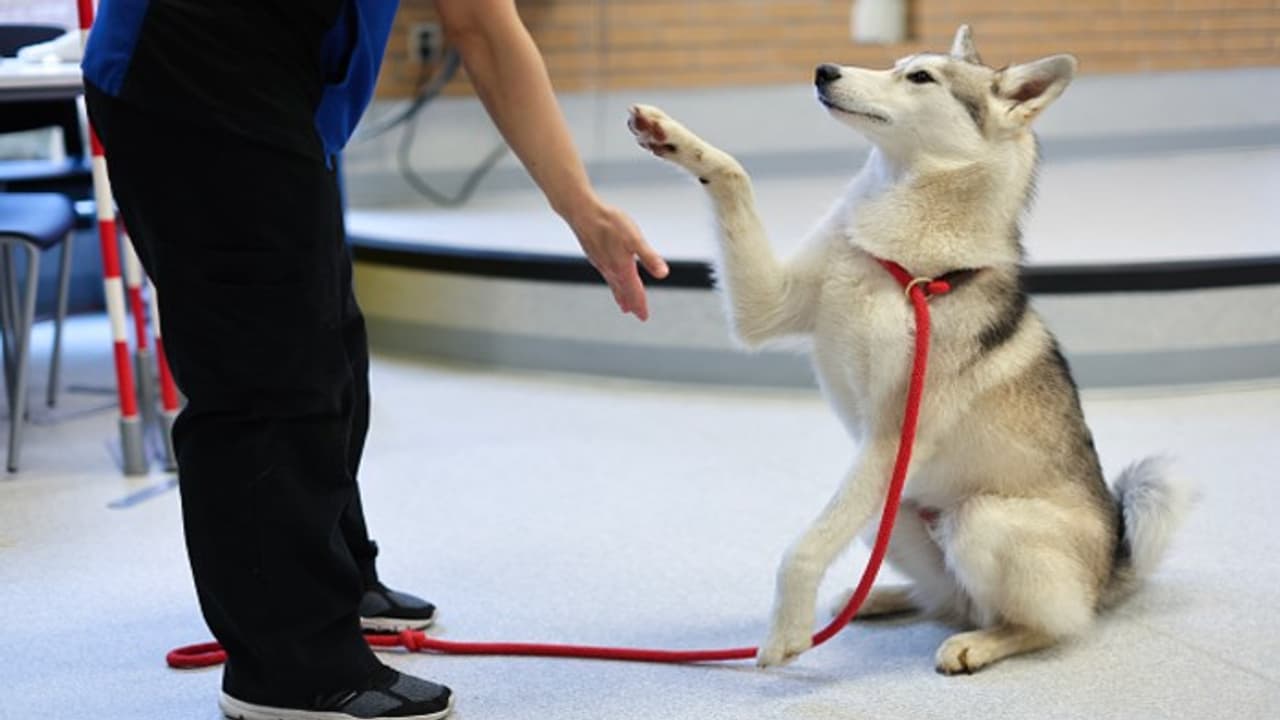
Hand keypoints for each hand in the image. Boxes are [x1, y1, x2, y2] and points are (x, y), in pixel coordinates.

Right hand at [565, 198, 668, 320]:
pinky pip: (606, 277)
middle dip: (631, 303)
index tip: (643, 316)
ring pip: (613, 285)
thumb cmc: (609, 223)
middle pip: (623, 292)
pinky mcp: (596, 256)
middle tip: (637, 314)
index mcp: (622, 267)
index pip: (634, 291)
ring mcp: (602, 264)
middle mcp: (611, 269)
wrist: (583, 212)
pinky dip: (612, 285)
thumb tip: (663, 273)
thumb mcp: (635, 238)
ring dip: (620, 296)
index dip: (640, 304)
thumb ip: (649, 257)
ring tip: (624, 306)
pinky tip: (612, 280)